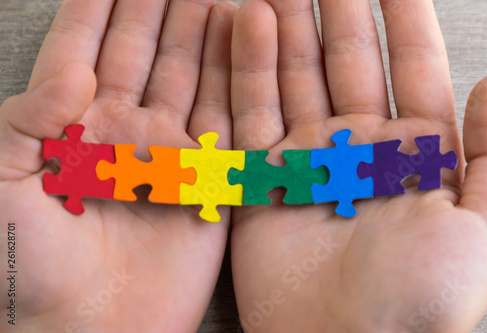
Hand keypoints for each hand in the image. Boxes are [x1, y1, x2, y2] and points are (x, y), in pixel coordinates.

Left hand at [0, 0, 237, 330]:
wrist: (88, 331)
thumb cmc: (28, 267)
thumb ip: (27, 121)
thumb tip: (76, 70)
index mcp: (73, 129)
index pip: (86, 50)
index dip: (100, 8)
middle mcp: (124, 134)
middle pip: (145, 56)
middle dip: (162, 10)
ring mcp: (169, 156)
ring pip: (189, 81)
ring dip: (203, 38)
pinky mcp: (205, 183)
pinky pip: (223, 125)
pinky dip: (235, 87)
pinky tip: (242, 52)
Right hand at [230, 0, 486, 331]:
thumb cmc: (419, 299)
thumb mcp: (486, 231)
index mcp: (412, 156)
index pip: (410, 70)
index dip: (404, 21)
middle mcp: (356, 150)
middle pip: (347, 64)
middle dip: (339, 13)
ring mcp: (304, 159)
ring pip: (295, 77)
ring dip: (288, 29)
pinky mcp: (261, 176)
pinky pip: (251, 110)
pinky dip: (247, 66)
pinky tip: (247, 22)